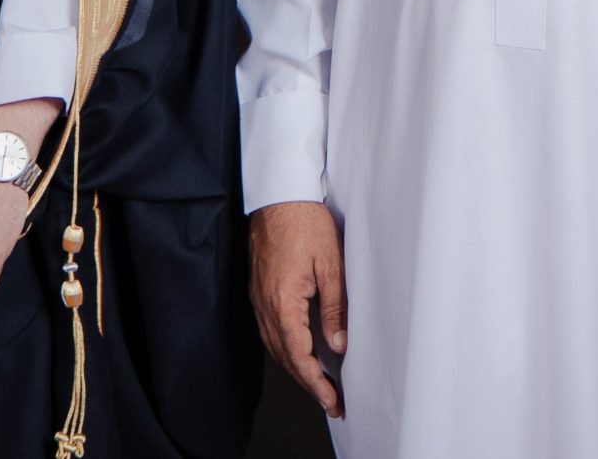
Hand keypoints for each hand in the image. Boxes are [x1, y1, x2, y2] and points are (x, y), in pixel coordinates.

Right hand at [248, 200, 346, 418]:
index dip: (316, 384)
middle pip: (285, 357)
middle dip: (308, 384)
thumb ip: (334, 308)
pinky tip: (300, 351)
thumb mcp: (331, 264)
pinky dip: (286, 348)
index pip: (300, 356)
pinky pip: (270, 329)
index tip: (333, 402)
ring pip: (276, 345)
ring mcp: (259, 297)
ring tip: (319, 385)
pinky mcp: (259, 288)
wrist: (279, 194)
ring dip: (297, 368)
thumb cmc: (305, 222)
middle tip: (332, 403)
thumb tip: (338, 345)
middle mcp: (265, 305)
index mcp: (283, 302)